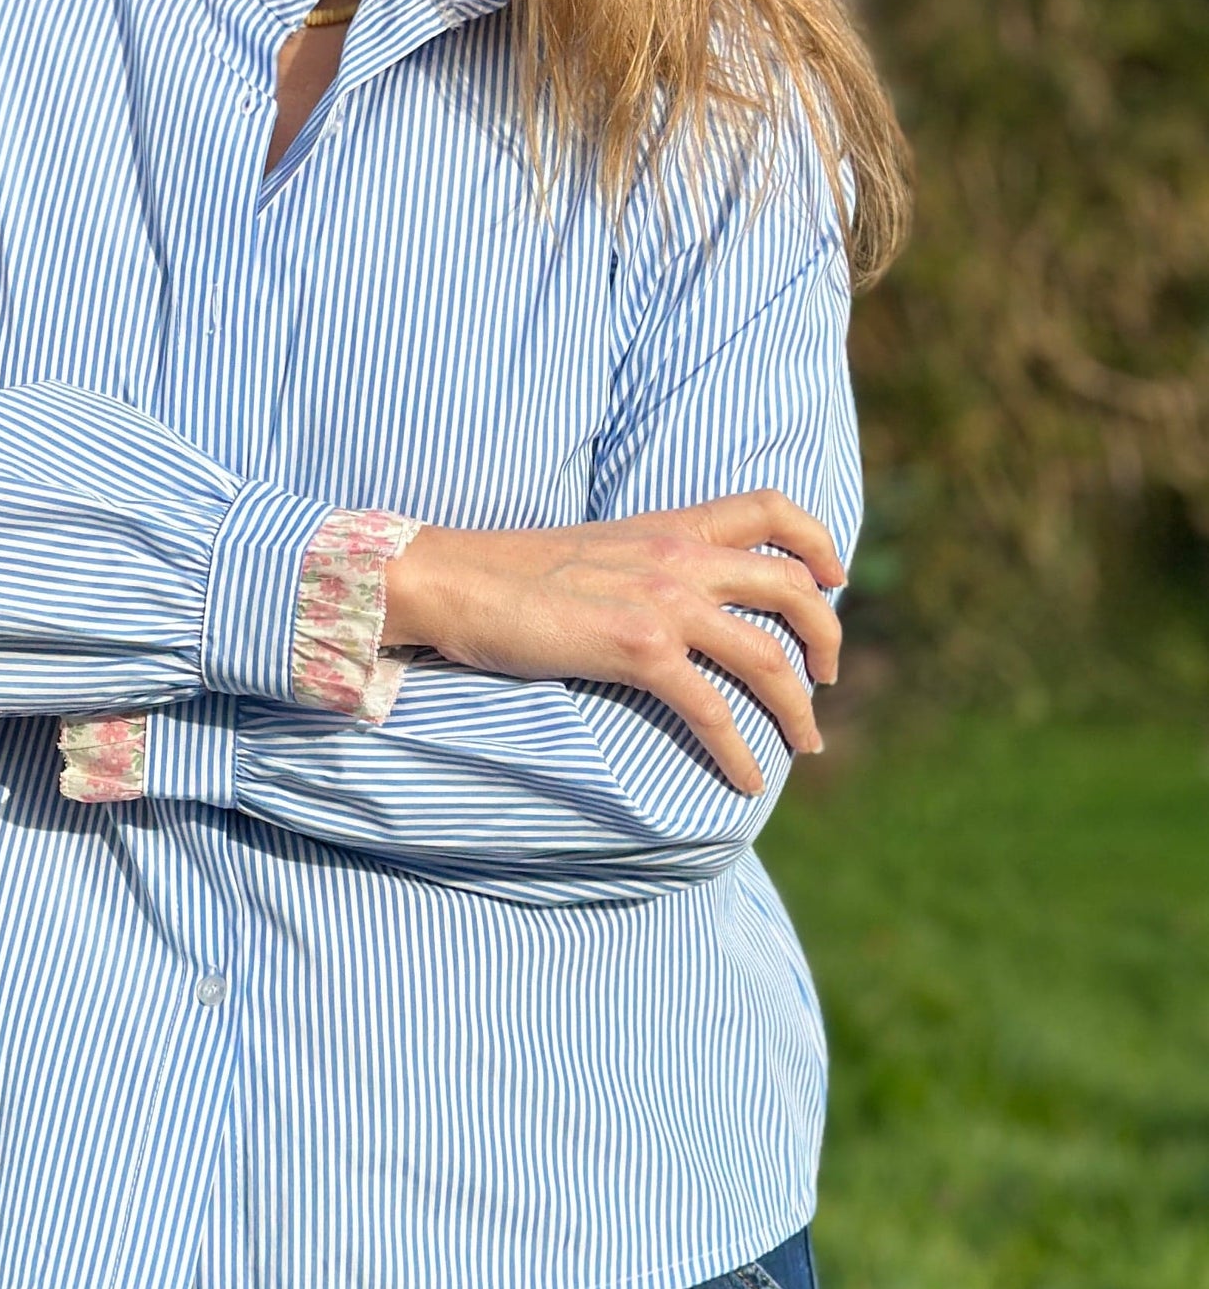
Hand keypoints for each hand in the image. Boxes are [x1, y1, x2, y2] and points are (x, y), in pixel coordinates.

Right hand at [382, 493, 844, 794]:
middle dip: (827, 637)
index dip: (817, 541)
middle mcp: (678, 557)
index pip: (771, 508)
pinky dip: (740, 750)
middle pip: (793, 587)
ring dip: (799, 707)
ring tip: (806, 742)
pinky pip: (713, 708)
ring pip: (768, 656)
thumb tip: (677, 605)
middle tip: (826, 678)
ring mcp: (663, 602)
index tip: (833, 578)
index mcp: (669, 527)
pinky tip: (746, 780)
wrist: (455, 581)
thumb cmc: (510, 575)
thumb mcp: (597, 552)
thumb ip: (646, 566)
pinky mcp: (638, 649)